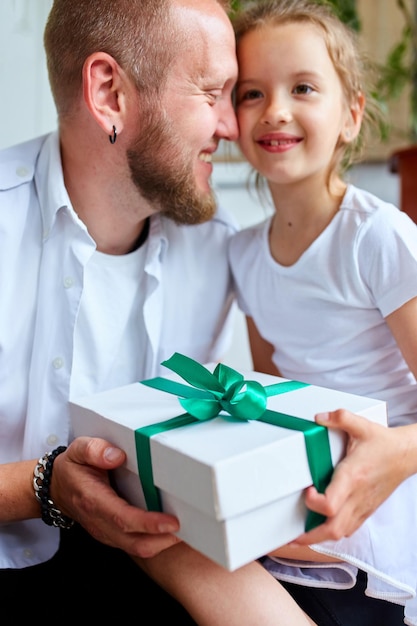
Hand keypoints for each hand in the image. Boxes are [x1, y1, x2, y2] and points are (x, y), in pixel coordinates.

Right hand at [52, 436, 181, 557]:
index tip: (172, 521)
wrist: (56, 488)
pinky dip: (156, 542)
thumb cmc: (72, 467)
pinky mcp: (112, 535)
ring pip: (137, 548)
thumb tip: (116, 456)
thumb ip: (94, 449)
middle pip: (135, 543)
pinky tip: (171, 530)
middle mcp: (100, 523)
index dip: (149, 523)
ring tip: (186, 529)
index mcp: (93, 501)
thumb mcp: (77, 450)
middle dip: (163, 539)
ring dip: (162, 543)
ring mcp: (106, 532)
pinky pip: (136, 546)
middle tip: (189, 526)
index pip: (123, 519)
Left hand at [292, 409, 414, 544]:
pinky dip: (333, 533)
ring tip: (301, 535)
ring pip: (341, 533)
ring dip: (320, 537)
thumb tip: (319, 417)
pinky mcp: (366, 510)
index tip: (307, 490)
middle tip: (291, 534)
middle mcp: (357, 496)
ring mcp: (362, 506)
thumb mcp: (361, 426)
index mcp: (353, 477)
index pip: (330, 504)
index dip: (313, 503)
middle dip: (310, 536)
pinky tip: (322, 528)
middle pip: (333, 529)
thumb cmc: (384, 444)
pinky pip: (349, 529)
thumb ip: (340, 418)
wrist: (406, 455)